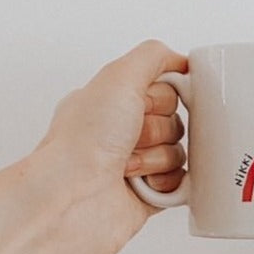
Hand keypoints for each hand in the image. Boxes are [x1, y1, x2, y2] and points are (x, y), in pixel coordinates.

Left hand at [38, 39, 187, 253]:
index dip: (160, 99)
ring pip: (180, 151)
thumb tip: (180, 60)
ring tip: (128, 166)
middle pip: (177, 120)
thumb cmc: (81, 142)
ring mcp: (137, 164)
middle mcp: (123, 131)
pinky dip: (166, 182)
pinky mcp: (149, 193)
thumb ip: (153, 56)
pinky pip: (182, 181)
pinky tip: (141, 185)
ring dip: (158, 158)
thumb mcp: (118, 77)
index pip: (166, 89)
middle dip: (158, 130)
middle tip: (130, 138)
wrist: (71, 197)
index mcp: (113, 102)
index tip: (142, 105)